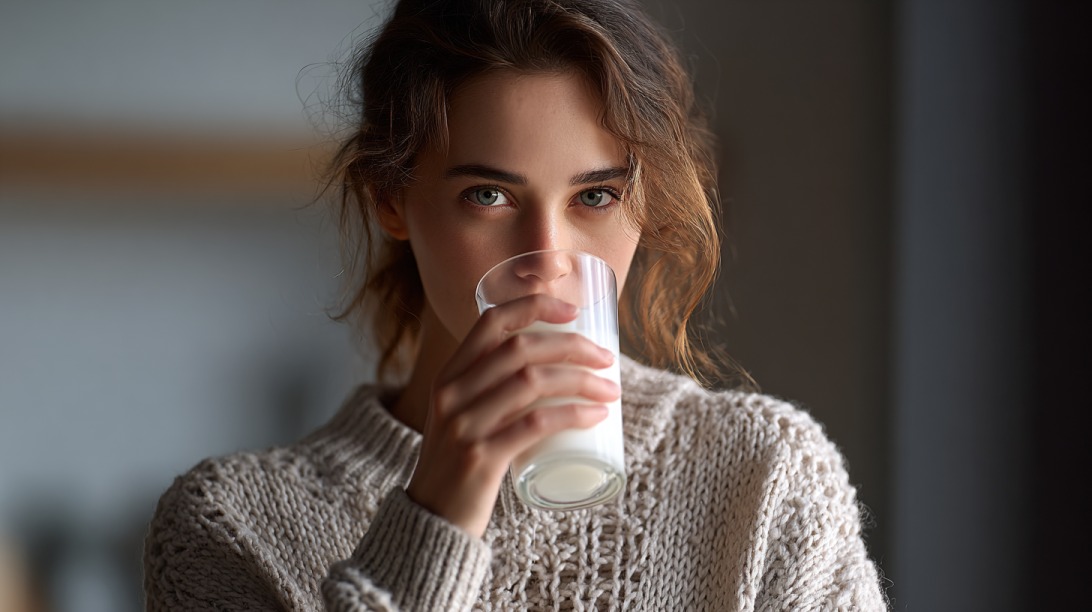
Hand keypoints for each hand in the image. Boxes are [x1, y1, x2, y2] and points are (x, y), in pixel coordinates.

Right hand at [405, 294, 618, 537]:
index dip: (535, 306)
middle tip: (607, 360)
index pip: (492, 321)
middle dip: (573, 347)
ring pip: (533, 382)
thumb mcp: (462, 417)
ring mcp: (464, 425)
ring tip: (611, 390)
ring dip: (582, 380)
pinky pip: (535, 424)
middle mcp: (452, 393)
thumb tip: (551, 369)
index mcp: (449, 375)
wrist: (433, 521)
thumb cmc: (461, 466)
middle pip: (522, 349)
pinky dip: (573, 415)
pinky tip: (597, 416)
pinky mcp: (479, 457)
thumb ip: (491, 393)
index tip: (575, 311)